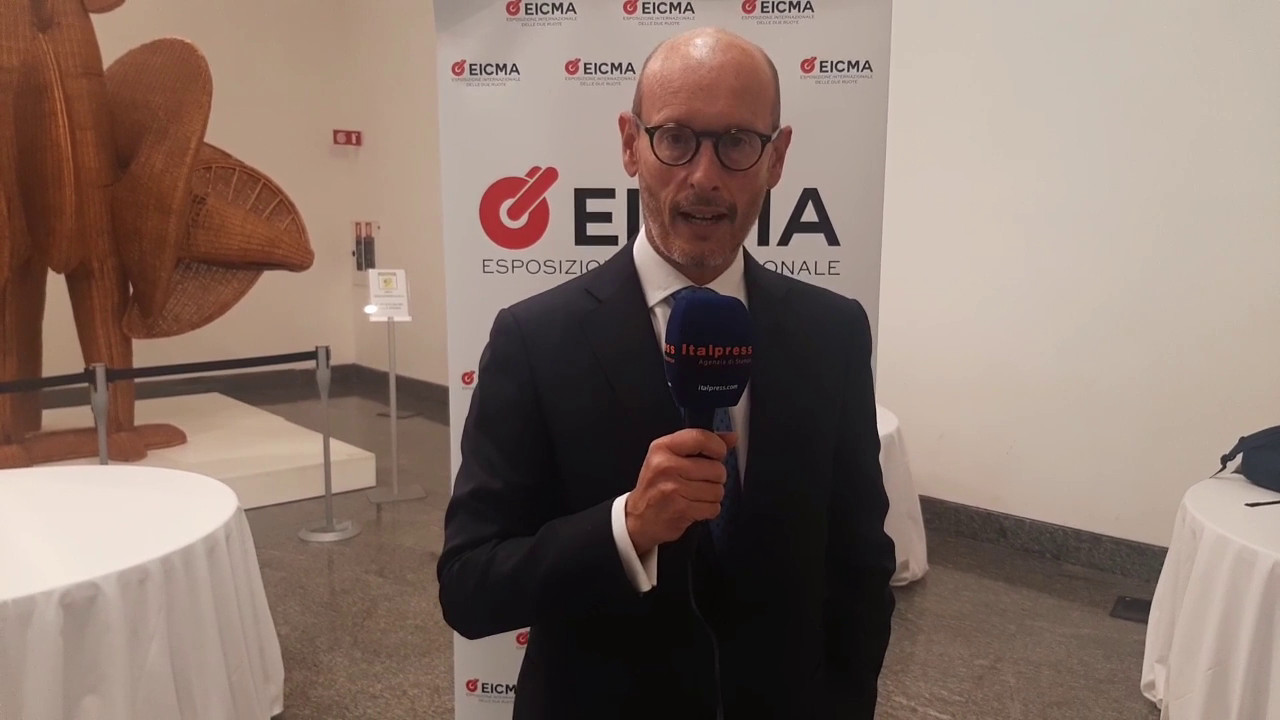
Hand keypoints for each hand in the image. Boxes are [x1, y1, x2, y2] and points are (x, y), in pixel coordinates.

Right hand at [625, 429, 737, 555]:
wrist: (639, 518)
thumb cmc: (657, 486)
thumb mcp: (671, 457)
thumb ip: (701, 445)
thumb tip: (732, 437)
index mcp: (663, 448)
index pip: (701, 437)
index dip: (718, 447)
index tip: (717, 455)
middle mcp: (666, 466)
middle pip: (716, 468)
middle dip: (715, 478)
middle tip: (700, 481)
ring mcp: (673, 488)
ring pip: (717, 490)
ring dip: (711, 495)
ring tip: (695, 495)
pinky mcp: (681, 509)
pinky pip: (713, 508)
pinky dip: (708, 509)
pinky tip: (694, 506)